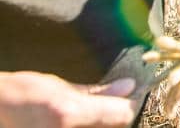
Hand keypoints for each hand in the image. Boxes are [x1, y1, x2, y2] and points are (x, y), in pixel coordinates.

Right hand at [0, 72, 138, 127]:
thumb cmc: (19, 93)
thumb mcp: (56, 86)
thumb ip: (94, 92)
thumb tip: (128, 86)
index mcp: (68, 113)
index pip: (122, 114)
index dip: (130, 104)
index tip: (130, 97)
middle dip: (116, 116)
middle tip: (109, 106)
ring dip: (102, 124)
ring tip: (88, 115)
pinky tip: (80, 123)